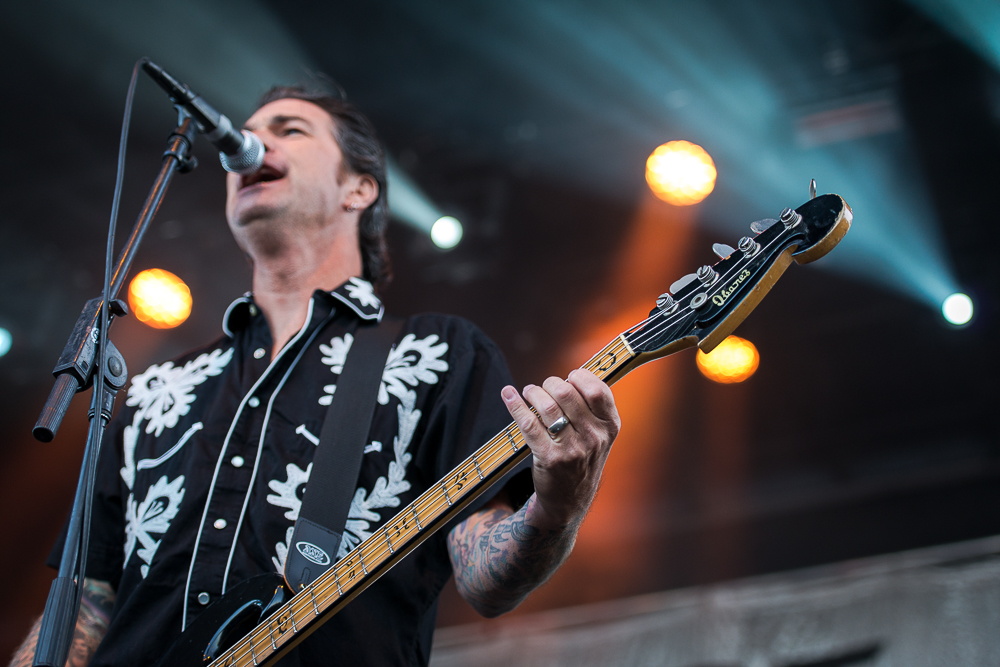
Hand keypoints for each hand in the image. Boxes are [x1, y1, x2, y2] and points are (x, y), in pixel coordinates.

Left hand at [501, 369, 619, 528]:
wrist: (569, 501)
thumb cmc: (582, 459)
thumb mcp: (600, 436)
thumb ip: (593, 408)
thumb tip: (572, 376)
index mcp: (610, 426)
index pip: (597, 390)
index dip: (579, 377)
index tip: (569, 377)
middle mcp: (594, 437)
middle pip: (567, 393)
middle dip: (550, 383)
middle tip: (543, 387)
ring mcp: (572, 449)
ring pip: (548, 406)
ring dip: (533, 392)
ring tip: (529, 392)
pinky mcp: (549, 458)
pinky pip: (529, 424)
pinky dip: (515, 405)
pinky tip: (508, 395)